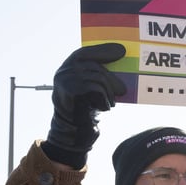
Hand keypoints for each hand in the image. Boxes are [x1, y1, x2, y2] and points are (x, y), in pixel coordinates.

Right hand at [43, 43, 126, 167]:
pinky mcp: (72, 91)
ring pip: (97, 77)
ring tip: (110, 104)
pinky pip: (96, 88)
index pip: (84, 53)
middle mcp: (63, 73)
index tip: (121, 50)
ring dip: (108, 92)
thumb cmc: (84, 112)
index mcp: (65, 70)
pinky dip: (104, 99)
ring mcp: (66, 82)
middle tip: (123, 90)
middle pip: (93, 66)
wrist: (73, 134)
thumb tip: (119, 62)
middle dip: (110, 78)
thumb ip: (96, 76)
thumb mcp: (90, 90)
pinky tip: (104, 108)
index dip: (102, 50)